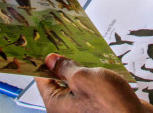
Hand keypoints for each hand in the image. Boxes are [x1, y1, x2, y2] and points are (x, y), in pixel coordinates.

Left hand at [35, 54, 152, 112]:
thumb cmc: (110, 105)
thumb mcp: (83, 78)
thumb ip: (66, 68)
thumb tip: (51, 61)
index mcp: (56, 104)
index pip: (42, 79)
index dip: (44, 61)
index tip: (46, 46)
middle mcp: (67, 109)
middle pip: (60, 81)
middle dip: (65, 63)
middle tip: (69, 44)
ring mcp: (83, 108)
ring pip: (77, 84)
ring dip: (83, 69)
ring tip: (87, 53)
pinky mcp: (98, 107)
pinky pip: (91, 88)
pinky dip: (94, 77)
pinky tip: (101, 66)